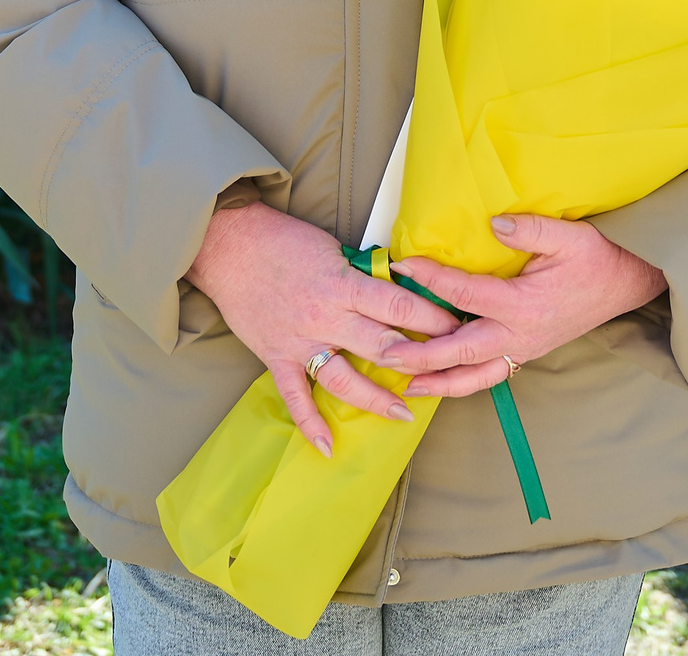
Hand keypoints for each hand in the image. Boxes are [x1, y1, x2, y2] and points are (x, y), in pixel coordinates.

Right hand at [185, 202, 459, 455]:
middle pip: (382, 345)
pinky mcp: (276, 356)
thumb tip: (398, 289)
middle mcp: (326, 316)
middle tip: (448, 372)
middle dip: (420, 361)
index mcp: (344, 284)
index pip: (400, 306)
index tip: (458, 327)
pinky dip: (310, 424)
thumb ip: (361, 276)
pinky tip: (328, 447)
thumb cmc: (283, 240)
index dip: (433, 319)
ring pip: (344, 379)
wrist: (229, 244)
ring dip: (376, 398)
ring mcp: (301, 340)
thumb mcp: (333, 249)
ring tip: (404, 413)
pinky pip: (295, 397)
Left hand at [383, 214, 666, 398]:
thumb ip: (530, 229)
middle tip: (384, 354)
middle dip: (421, 356)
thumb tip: (494, 223)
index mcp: (524, 304)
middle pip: (460, 351)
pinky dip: (463, 383)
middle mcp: (519, 334)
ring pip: (475, 377)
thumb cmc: (596, 259)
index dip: (430, 279)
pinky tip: (441, 382)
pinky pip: (490, 377)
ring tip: (406, 386)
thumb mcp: (569, 236)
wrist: (626, 285)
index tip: (401, 266)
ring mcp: (523, 349)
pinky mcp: (526, 353)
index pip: (465, 294)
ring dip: (439, 383)